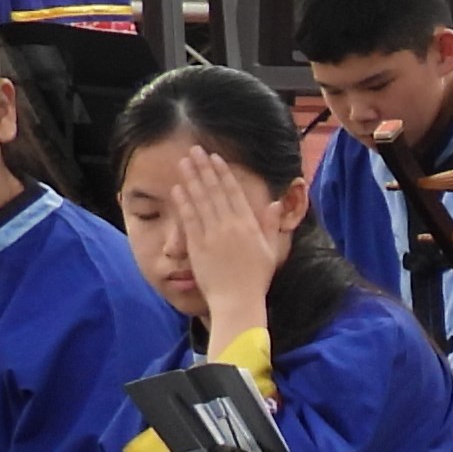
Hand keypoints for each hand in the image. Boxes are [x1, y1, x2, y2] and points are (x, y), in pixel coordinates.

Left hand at [162, 145, 293, 342]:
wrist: (238, 300)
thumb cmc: (256, 279)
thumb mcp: (271, 251)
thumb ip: (270, 226)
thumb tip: (274, 204)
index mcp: (249, 226)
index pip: (234, 193)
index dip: (224, 173)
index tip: (215, 158)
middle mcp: (231, 226)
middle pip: (215, 191)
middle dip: (204, 169)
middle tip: (195, 151)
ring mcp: (213, 235)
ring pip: (200, 200)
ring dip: (191, 179)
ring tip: (184, 163)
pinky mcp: (198, 245)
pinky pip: (189, 219)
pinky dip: (184, 202)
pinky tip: (178, 188)